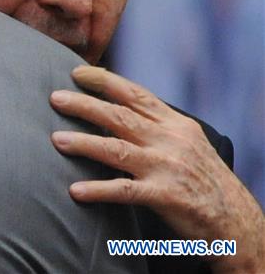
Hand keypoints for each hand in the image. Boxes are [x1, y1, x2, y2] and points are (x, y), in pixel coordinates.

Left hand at [50, 65, 264, 273]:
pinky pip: (125, 191)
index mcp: (175, 124)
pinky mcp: (166, 196)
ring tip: (56, 140)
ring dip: (84, 143)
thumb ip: (156, 124)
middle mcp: (170, 140)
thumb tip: (116, 107)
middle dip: (85, 105)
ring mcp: (167, 167)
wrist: (236, 220)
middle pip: (120, 116)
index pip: (136, 94)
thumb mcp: (186, 141)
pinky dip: (99, 189)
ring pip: (117, 149)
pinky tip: (76, 190)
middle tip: (55, 98)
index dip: (105, 81)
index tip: (76, 72)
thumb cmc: (203, 178)